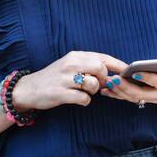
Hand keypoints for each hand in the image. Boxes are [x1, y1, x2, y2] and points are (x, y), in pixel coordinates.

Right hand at [14, 50, 128, 110]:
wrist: (29, 89)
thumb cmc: (54, 78)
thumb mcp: (69, 65)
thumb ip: (88, 65)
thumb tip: (112, 72)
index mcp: (74, 55)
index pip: (103, 57)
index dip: (118, 65)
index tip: (127, 72)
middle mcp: (70, 64)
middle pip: (101, 69)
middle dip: (103, 79)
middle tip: (97, 85)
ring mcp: (65, 78)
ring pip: (93, 84)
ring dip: (92, 91)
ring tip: (82, 91)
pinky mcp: (61, 93)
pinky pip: (84, 98)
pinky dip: (84, 101)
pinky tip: (76, 99)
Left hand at [100, 55, 156, 106]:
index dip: (147, 78)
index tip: (134, 73)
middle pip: (142, 94)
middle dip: (126, 87)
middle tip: (113, 79)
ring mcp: (154, 98)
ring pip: (135, 98)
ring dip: (120, 93)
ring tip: (107, 84)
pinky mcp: (148, 98)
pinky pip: (132, 98)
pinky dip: (119, 95)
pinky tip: (107, 91)